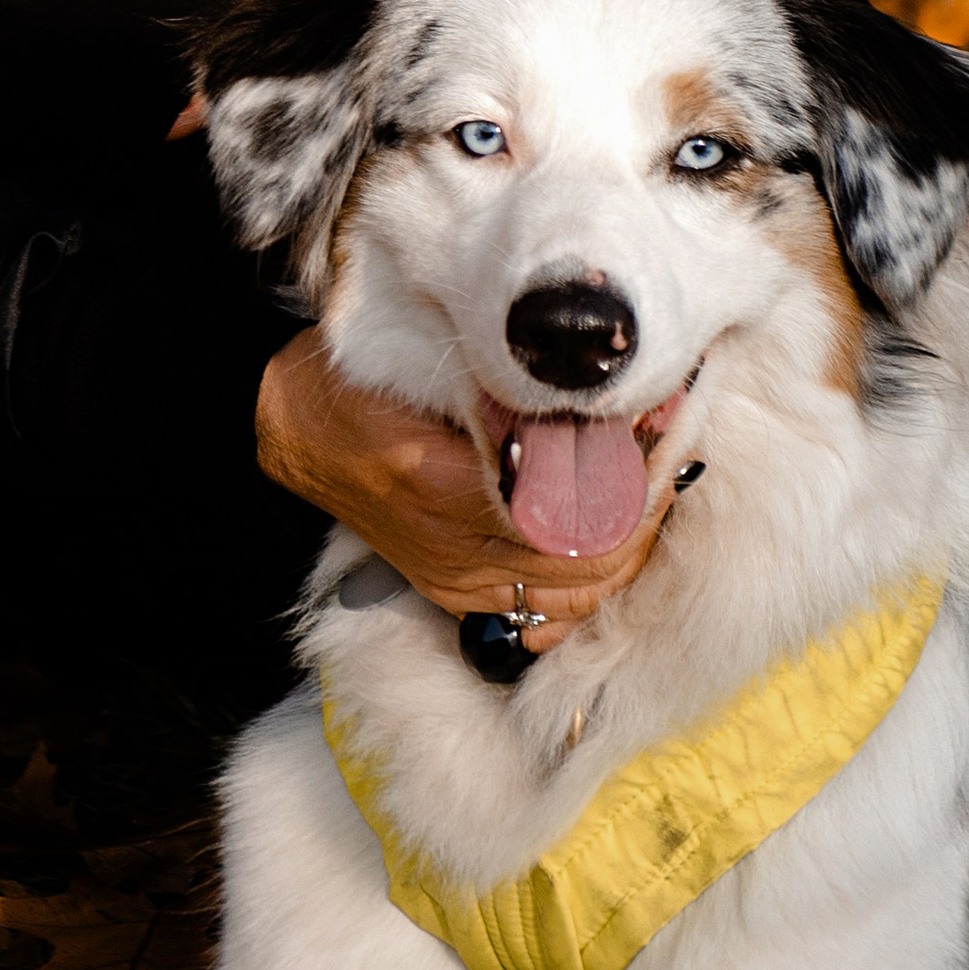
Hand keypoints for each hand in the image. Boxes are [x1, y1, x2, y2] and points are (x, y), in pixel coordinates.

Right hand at [255, 324, 680, 642]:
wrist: (297, 432)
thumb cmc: (354, 382)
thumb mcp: (418, 360)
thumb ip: (500, 384)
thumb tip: (596, 389)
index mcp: (432, 481)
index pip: (565, 506)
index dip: (628, 471)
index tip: (663, 423)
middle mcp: (445, 544)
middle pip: (584, 558)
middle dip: (642, 506)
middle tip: (672, 449)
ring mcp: (451, 577)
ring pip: (575, 592)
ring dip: (626, 544)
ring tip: (651, 487)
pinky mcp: (454, 591)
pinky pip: (544, 610)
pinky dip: (590, 579)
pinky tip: (611, 535)